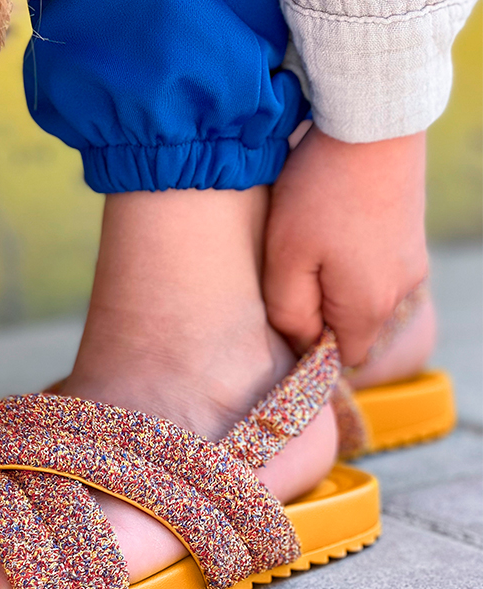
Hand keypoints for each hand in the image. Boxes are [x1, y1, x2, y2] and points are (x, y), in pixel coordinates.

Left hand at [263, 124, 428, 366]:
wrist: (371, 121)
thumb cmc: (318, 193)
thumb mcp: (285, 259)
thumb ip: (290, 314)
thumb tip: (303, 342)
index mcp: (368, 307)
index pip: (340, 357)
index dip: (309, 343)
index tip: (288, 307)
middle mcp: (400, 292)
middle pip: (353, 329)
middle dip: (321, 312)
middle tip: (295, 270)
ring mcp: (411, 264)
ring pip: (364, 299)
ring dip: (335, 285)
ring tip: (314, 244)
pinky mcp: (410, 239)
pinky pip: (376, 271)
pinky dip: (352, 263)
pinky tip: (334, 229)